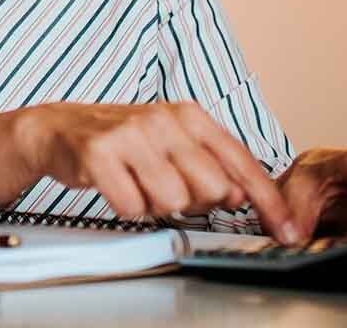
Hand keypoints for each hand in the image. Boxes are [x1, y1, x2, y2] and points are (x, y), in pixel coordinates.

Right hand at [15, 102, 298, 242]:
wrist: (59, 128)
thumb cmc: (123, 140)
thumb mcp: (173, 143)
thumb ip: (212, 166)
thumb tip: (242, 195)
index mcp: (189, 115)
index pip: (241, 163)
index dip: (268, 201)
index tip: (286, 230)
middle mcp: (163, 119)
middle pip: (211, 189)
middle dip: (193, 202)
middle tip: (166, 187)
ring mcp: (130, 134)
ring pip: (172, 201)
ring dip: (155, 204)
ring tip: (137, 183)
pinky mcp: (99, 152)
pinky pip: (131, 206)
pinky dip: (126, 206)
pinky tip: (116, 186)